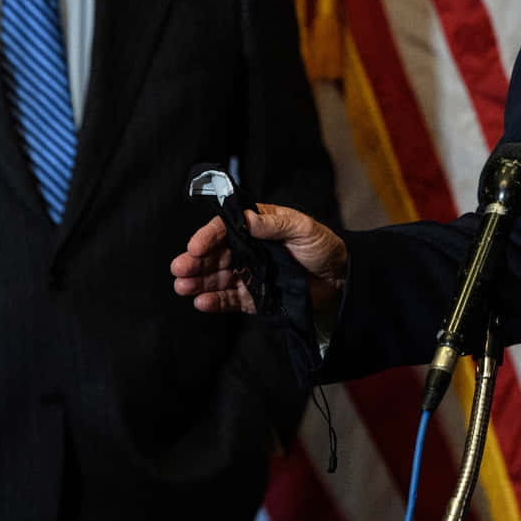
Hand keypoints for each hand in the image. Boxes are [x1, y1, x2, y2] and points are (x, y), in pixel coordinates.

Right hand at [172, 205, 348, 315]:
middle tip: (179, 269)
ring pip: (217, 277)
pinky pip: (230, 299)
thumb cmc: (323, 247)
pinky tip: (201, 302)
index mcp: (257, 227)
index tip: (194, 247)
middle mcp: (248, 249)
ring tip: (182, 286)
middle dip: (195, 261)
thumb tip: (247, 218)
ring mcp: (249, 273)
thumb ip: (274, 224)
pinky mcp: (254, 297)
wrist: (341, 279)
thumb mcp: (302, 228)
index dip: (208, 236)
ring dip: (198, 281)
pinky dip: (215, 301)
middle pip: (216, 254)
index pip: (226, 228)